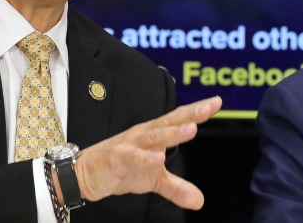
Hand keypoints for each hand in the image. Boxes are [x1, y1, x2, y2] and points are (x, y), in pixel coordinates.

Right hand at [74, 96, 221, 209]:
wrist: (86, 174)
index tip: (217, 101)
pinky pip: (133, 157)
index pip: (179, 120)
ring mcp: (130, 144)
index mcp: (154, 134)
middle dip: (190, 113)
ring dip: (173, 132)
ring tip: (192, 129)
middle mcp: (144, 134)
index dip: (197, 111)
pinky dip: (146, 157)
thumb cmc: (122, 168)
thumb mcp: (154, 180)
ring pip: (154, 135)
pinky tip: (158, 158)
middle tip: (209, 106)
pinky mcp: (117, 157)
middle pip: (170, 121)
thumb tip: (200, 201)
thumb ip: (177, 188)